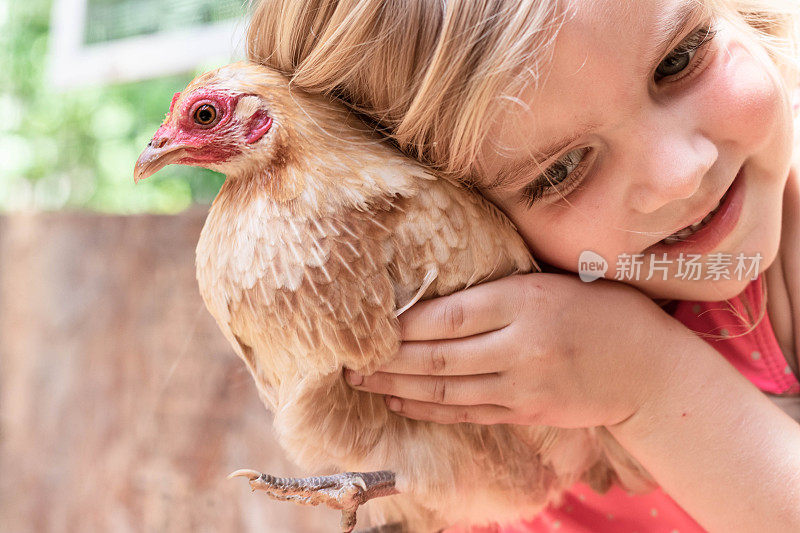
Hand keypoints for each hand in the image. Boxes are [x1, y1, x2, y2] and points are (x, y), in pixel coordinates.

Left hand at [344, 273, 684, 426]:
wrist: (648, 368)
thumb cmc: (602, 309)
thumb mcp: (552, 280)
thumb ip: (501, 287)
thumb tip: (439, 289)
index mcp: (524, 301)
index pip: (447, 316)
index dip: (402, 324)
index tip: (370, 323)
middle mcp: (520, 346)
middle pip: (438, 357)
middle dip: (387, 361)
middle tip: (348, 361)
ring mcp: (523, 386)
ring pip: (447, 390)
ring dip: (399, 389)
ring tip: (363, 383)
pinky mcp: (526, 414)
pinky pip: (468, 413)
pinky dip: (431, 410)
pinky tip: (403, 405)